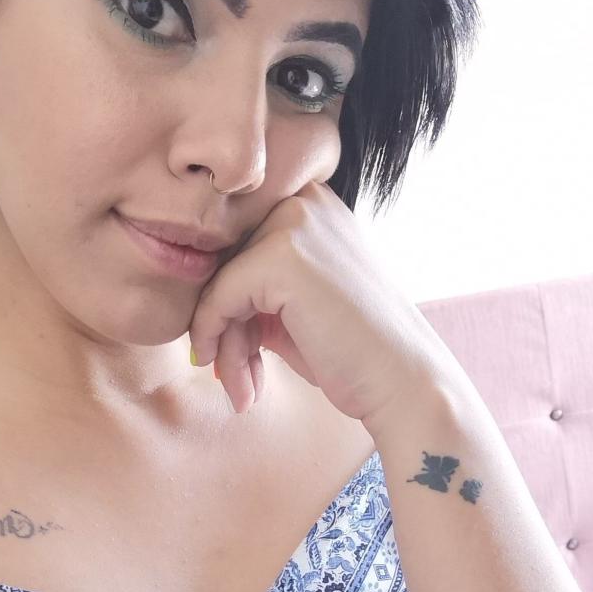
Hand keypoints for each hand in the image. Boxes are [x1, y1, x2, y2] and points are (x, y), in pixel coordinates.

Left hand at [187, 179, 445, 432]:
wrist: (402, 383)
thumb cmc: (352, 354)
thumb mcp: (293, 309)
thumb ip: (250, 290)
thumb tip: (191, 299)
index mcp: (312, 206)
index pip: (239, 246)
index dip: (230, 305)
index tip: (240, 356)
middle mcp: (305, 201)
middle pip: (225, 262)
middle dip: (225, 328)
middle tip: (241, 380)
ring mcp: (294, 222)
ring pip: (218, 282)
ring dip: (223, 345)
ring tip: (243, 390)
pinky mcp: (281, 255)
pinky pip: (218, 297)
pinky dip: (217, 341)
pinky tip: (239, 381)